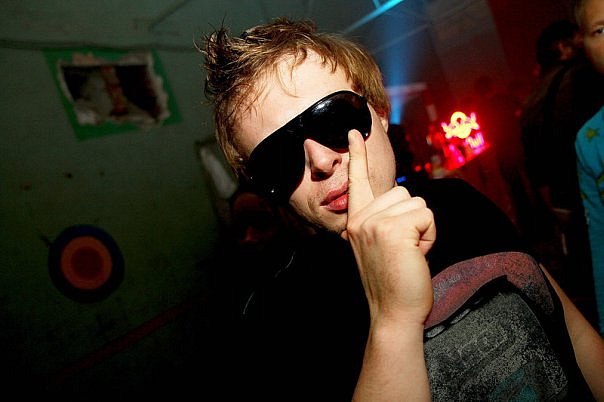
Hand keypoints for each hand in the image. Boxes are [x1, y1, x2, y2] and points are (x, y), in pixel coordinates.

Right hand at [343, 130, 435, 326]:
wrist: (393, 311)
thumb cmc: (393, 280)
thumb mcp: (381, 245)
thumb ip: (385, 220)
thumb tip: (405, 200)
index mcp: (356, 221)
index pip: (357, 181)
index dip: (358, 155)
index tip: (355, 132)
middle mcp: (361, 218)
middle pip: (402, 192)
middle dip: (413, 219)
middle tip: (403, 250)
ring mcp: (375, 222)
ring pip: (416, 203)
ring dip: (422, 229)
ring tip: (409, 253)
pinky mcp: (394, 228)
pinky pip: (426, 216)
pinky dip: (429, 236)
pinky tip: (416, 255)